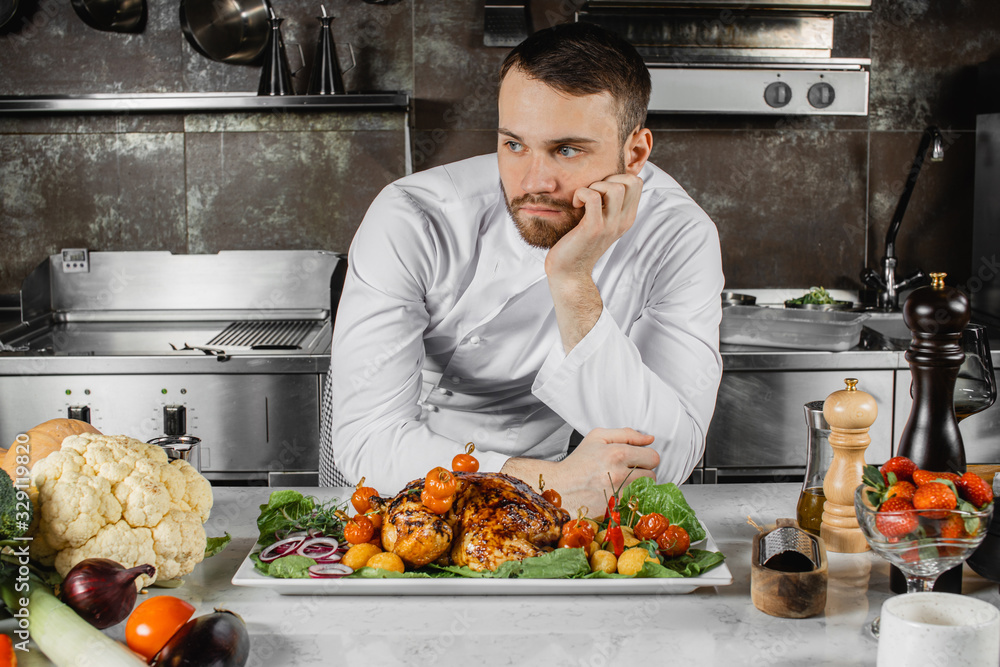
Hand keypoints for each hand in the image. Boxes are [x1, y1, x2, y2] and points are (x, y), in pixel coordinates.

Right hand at [501, 427, 657, 514]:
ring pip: (645, 492)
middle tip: (626, 472)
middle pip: (652, 476)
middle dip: (642, 473)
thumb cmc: (579, 462)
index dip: (645, 458)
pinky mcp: (615, 511)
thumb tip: (650, 439)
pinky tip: (617, 495)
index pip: (653, 457)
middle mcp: (619, 475)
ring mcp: (617, 495)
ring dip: (637, 488)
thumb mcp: (598, 437)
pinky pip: (635, 505)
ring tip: (620, 484)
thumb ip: (627, 434)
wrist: (560, 487)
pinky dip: (629, 501)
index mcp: (617, 453)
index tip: (636, 460)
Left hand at [544, 173, 643, 281]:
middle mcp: (623, 221)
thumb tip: (604, 180)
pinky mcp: (593, 228)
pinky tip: (575, 204)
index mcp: (627, 218)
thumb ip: (608, 205)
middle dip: (609, 178)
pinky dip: (581, 193)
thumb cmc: (579, 244)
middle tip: (592, 192)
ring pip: (615, 187)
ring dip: (595, 186)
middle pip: (632, 181)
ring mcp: (610, 225)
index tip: (600, 189)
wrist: (569, 272)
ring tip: (584, 199)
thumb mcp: (601, 223)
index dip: (618, 177)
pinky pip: (593, 197)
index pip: (637, 183)